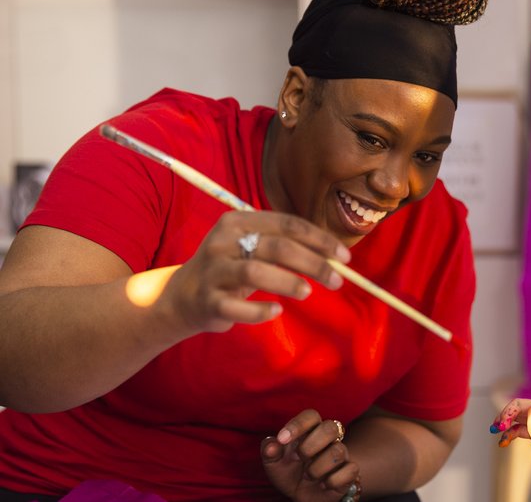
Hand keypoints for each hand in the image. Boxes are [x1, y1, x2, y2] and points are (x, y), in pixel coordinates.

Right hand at [161, 210, 350, 332]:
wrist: (183, 296)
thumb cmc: (232, 268)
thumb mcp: (253, 247)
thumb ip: (287, 246)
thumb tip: (335, 256)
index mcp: (239, 221)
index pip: (288, 224)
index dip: (320, 239)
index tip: (344, 256)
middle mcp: (223, 241)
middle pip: (277, 247)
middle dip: (313, 263)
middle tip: (337, 280)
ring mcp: (213, 271)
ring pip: (255, 272)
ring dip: (287, 282)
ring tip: (307, 292)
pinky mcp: (207, 300)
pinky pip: (236, 307)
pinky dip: (259, 311)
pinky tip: (276, 311)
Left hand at [261, 409, 361, 501]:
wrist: (303, 496)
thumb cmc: (289, 473)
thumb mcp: (274, 464)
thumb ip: (269, 451)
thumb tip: (271, 445)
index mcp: (309, 431)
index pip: (311, 415)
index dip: (298, 424)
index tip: (282, 439)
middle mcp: (328, 439)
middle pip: (330, 427)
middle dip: (310, 445)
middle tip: (298, 458)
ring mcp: (340, 454)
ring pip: (338, 451)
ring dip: (317, 468)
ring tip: (308, 476)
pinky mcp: (350, 471)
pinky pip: (351, 470)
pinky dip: (334, 480)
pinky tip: (323, 485)